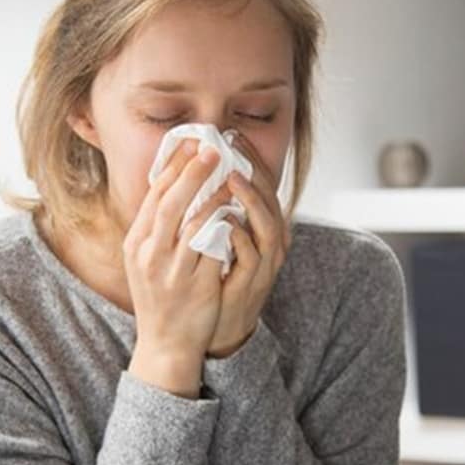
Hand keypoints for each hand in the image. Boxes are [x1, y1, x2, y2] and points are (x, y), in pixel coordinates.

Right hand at [124, 138, 230, 397]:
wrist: (165, 344)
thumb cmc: (160, 298)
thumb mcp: (146, 260)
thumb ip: (157, 227)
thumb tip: (174, 185)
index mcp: (136, 243)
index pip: (154, 196)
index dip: (173, 166)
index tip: (190, 143)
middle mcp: (149, 254)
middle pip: (170, 203)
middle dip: (192, 172)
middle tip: (212, 148)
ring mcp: (171, 271)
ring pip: (192, 223)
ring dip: (211, 195)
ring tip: (229, 175)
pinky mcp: (195, 285)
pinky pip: (211, 248)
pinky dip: (223, 225)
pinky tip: (235, 211)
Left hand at [206, 133, 291, 358]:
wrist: (215, 329)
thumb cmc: (214, 279)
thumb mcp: (216, 238)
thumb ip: (213, 209)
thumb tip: (194, 173)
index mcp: (260, 228)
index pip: (260, 185)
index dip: (249, 159)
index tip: (231, 135)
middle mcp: (269, 243)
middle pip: (270, 199)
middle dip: (253, 171)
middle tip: (233, 147)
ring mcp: (263, 265)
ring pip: (268, 226)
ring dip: (251, 201)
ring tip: (232, 178)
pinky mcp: (252, 284)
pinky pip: (251, 257)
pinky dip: (240, 238)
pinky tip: (225, 221)